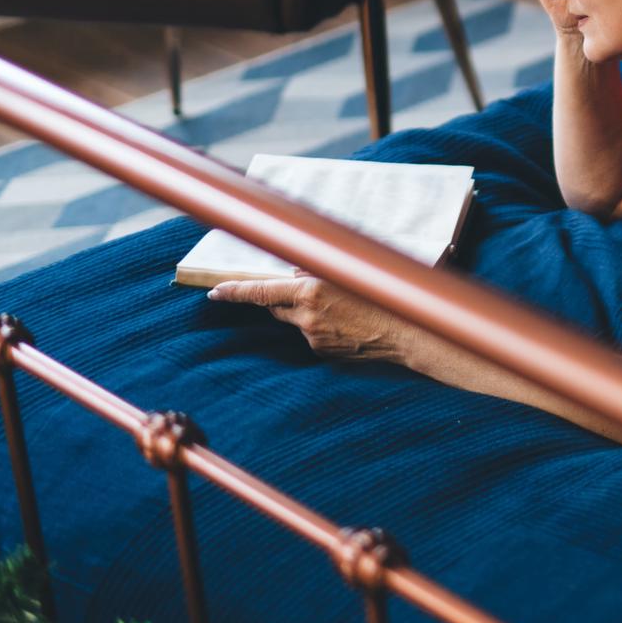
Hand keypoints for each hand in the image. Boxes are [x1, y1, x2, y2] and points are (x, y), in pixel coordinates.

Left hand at [206, 276, 409, 362]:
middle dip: (281, 298)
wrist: (406, 332)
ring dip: (306, 313)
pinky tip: (346, 325)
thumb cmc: (382, 294)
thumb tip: (294, 272)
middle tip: (305, 291)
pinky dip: (321, 327)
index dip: (235, 292)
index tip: (215, 292)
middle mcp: (307, 316)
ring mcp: (313, 337)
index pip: (261, 291)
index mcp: (311, 291)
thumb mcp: (349, 271)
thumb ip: (316, 269)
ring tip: (341, 309)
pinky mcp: (323, 352)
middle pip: (276, 306)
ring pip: (295, 321)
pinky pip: (311, 335)